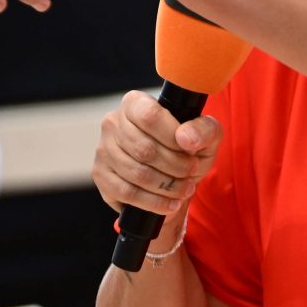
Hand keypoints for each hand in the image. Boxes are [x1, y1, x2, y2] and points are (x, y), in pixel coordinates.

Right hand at [92, 90, 221, 221]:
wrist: (173, 174)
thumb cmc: (187, 148)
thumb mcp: (206, 135)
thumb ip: (203, 130)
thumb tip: (186, 138)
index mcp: (135, 103)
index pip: (150, 116)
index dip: (172, 137)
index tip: (190, 151)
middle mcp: (113, 122)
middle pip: (144, 149)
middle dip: (175, 166)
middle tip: (191, 172)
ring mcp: (103, 149)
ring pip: (136, 173)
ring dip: (167, 186)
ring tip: (184, 189)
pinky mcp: (101, 175)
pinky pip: (127, 193)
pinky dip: (153, 202)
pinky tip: (170, 203)